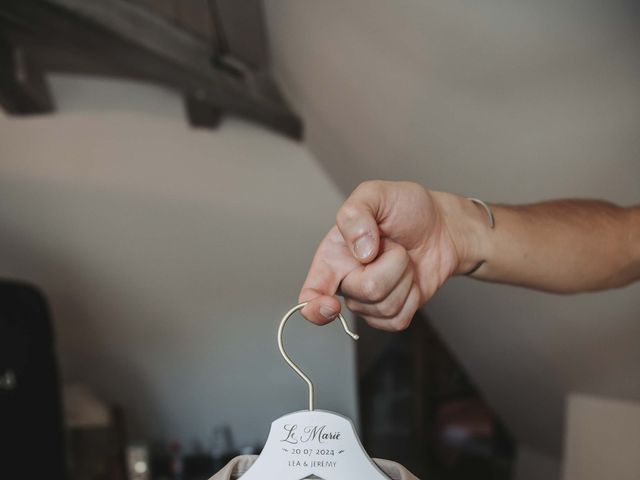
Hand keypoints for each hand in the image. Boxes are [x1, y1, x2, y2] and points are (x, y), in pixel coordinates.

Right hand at [299, 181, 480, 330]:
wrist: (443, 226)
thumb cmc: (407, 208)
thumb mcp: (376, 194)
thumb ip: (356, 213)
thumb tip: (359, 252)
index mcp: (333, 256)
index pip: (310, 293)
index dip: (314, 308)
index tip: (330, 306)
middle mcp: (347, 281)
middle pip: (362, 292)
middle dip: (390, 266)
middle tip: (393, 246)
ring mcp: (369, 301)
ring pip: (384, 306)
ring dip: (404, 277)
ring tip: (403, 258)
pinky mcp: (391, 314)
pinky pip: (398, 320)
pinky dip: (412, 297)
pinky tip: (410, 279)